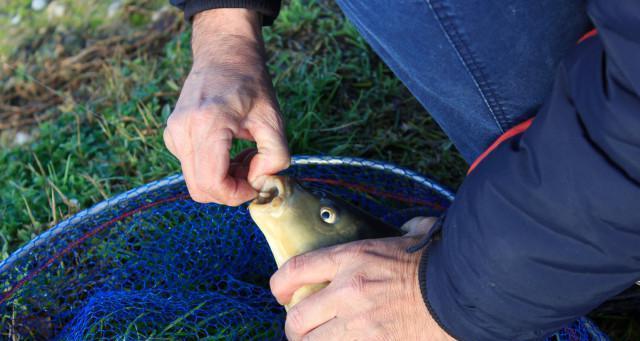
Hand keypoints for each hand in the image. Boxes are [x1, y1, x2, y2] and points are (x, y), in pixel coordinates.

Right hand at [164, 9, 289, 205]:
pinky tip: (230, 151)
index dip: (236, 195)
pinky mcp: (172, 136)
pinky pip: (192, 168)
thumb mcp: (274, 118)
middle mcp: (183, 130)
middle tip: (253, 171)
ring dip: (223, 180)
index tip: (256, 185)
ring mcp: (174, 133)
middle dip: (230, 190)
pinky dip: (213, 169)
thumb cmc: (250, 83)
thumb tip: (259, 181)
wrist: (224, 55)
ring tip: (244, 157)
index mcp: (208, 124)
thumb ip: (276, 155)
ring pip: (195, 182)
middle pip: (200, 189)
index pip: (212, 183)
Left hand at [270, 218, 454, 340]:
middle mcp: (349, 291)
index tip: (281, 293)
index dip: (279, 285)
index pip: (295, 269)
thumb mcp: (409, 235)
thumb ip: (396, 232)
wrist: (466, 292)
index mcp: (353, 257)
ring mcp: (360, 324)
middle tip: (303, 327)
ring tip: (320, 339)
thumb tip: (405, 227)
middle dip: (295, 327)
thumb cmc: (438, 262)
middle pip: (296, 319)